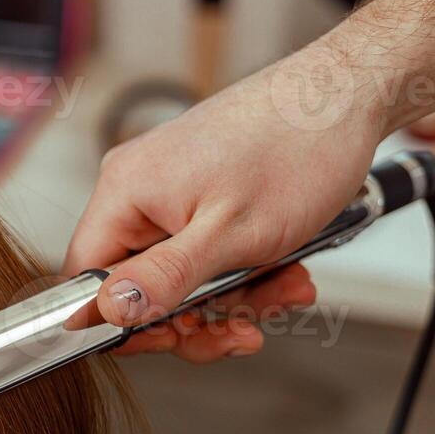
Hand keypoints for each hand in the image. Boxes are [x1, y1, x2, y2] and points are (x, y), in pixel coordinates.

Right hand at [63, 43, 386, 362]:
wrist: (349, 95)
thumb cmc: (297, 146)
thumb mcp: (229, 234)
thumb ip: (163, 279)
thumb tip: (107, 313)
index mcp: (125, 192)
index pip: (85, 278)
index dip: (122, 321)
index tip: (172, 338)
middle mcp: (139, 191)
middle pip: (138, 287)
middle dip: (196, 315)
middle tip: (242, 328)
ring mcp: (172, 193)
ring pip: (180, 278)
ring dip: (235, 298)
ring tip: (284, 289)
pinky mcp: (203, 196)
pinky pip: (207, 255)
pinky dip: (247, 273)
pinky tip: (286, 271)